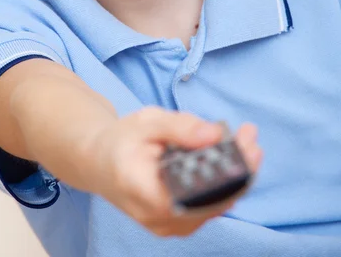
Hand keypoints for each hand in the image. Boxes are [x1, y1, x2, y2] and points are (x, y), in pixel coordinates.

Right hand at [89, 106, 262, 236]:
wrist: (98, 162)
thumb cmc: (120, 141)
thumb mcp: (146, 122)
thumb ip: (179, 127)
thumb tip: (216, 134)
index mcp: (143, 191)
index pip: (196, 192)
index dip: (226, 171)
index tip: (245, 143)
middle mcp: (157, 218)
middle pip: (212, 201)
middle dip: (238, 169)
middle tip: (252, 137)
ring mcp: (168, 226)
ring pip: (214, 206)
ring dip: (235, 175)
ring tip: (248, 143)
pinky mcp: (177, 224)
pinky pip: (207, 207)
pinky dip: (223, 183)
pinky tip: (233, 158)